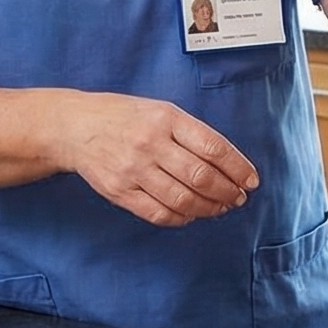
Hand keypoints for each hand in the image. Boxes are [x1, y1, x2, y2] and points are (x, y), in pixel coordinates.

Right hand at [55, 92, 257, 226]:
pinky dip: (181, 218)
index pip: (213, 147)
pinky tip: (191, 214)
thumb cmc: (123, 116)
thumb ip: (190, 133)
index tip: (251, 180)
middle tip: (238, 198)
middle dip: (227, 192)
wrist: (75, 127)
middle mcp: (150, 143)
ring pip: (183, 199)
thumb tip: (227, 163)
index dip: (238, 168)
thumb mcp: (159, 110)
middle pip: (201, 177)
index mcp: (165, 118)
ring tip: (219, 207)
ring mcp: (133, 170)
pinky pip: (159, 213)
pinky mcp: (120, 191)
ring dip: (208, 208)